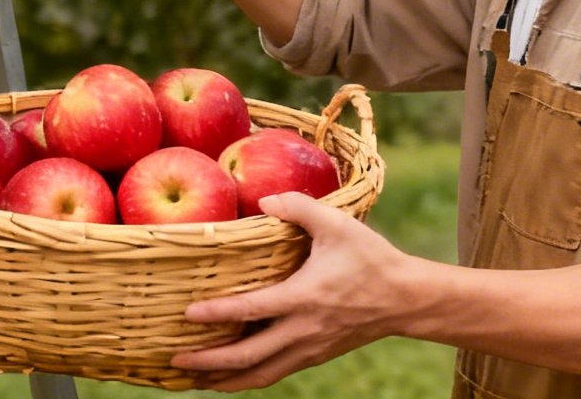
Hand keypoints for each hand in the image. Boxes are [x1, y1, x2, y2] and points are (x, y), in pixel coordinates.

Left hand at [171, 193, 409, 390]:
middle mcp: (303, 330)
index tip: (188, 314)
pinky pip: (275, 374)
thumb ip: (298, 207)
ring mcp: (309, 349)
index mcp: (305, 297)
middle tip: (174, 361)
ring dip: (225, 381)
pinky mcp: (315, 356)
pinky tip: (229, 377)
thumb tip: (264, 199)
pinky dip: (248, 378)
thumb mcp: (336, 224)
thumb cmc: (370, 258)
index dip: (218, 313)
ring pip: (260, 376)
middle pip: (248, 358)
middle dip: (209, 364)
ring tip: (193, 380)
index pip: (252, 309)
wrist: (406, 299)